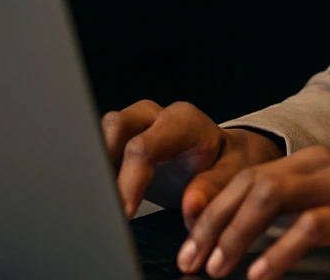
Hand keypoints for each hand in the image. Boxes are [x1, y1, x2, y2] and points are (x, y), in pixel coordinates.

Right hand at [101, 99, 282, 223]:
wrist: (225, 154)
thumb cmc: (228, 162)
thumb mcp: (233, 174)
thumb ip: (214, 188)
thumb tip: (191, 207)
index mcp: (183, 122)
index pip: (144, 147)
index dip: (128, 181)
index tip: (124, 213)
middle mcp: (156, 116)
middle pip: (116, 126)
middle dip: (103, 163)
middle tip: (103, 203)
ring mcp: (138, 124)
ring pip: (103, 132)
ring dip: (97, 163)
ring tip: (99, 199)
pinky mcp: (125, 138)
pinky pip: (102, 145)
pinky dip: (97, 167)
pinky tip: (100, 193)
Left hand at [177, 145, 329, 278]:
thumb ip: (299, 214)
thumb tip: (250, 241)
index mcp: (314, 162)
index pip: (246, 178)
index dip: (211, 212)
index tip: (189, 248)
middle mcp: (323, 164)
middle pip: (249, 184)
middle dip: (212, 225)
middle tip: (191, 263)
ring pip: (271, 197)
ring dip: (236, 235)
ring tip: (217, 270)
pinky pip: (311, 226)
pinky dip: (280, 251)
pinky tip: (262, 275)